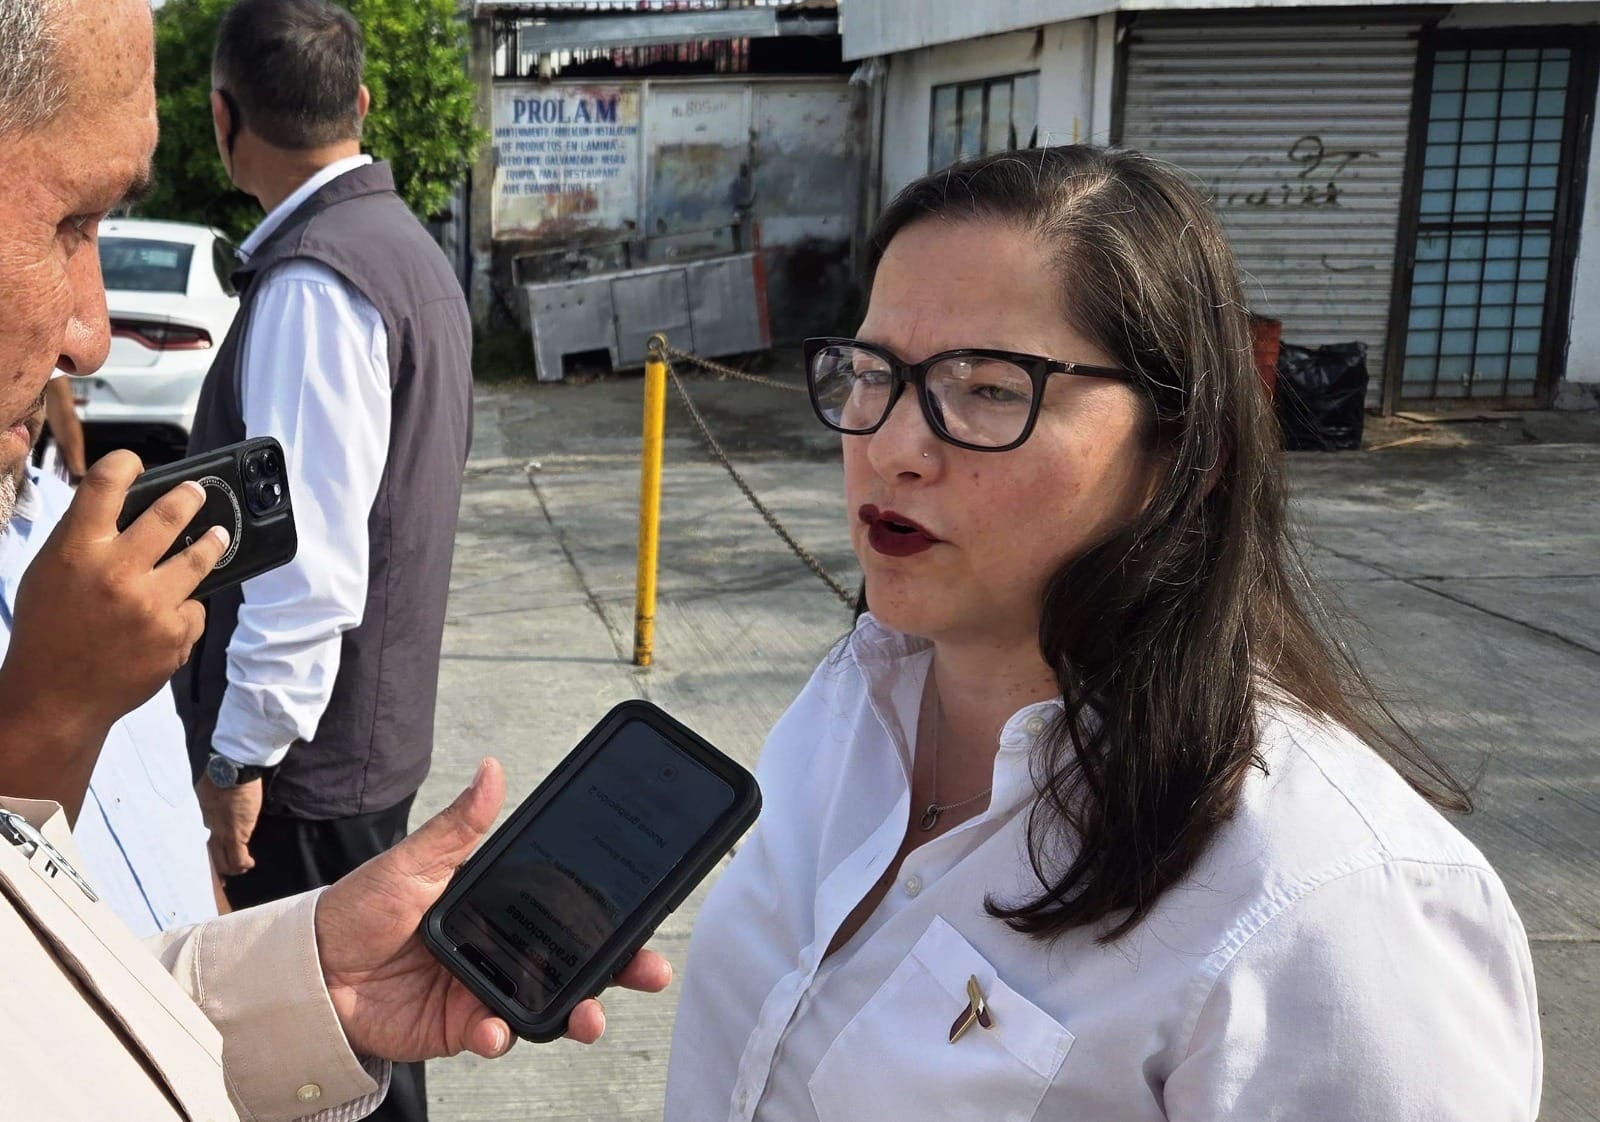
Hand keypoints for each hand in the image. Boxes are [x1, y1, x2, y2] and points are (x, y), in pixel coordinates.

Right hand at [0, 451, 230, 818]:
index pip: (105, 485)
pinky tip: (171, 611)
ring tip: (216, 535)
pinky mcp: (176, 633)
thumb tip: (118, 502)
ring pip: (199, 558)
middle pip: (170, 514)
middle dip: (189, 496)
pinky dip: (185, 606)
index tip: (136, 461)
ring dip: (211, 542)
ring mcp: (152, 604)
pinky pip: (194, 606)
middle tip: (197, 491)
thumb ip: (81, 537)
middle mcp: (118, 572)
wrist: (56, 697)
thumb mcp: (48, 573)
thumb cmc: (48, 630)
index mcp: (77, 551)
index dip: (125, 464)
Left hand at [197, 775, 262, 875]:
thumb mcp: (206, 788)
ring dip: (232, 867)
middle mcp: (207, 829)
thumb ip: (208, 800)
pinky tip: (249, 864)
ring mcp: (221, 833)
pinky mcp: (236, 835)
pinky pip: (238, 858)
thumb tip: (211, 799)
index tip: (210, 858)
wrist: (230, 770)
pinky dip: (244, 864)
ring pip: (222, 860)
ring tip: (240, 869)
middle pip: (209, 855)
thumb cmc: (219, 772)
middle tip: (222, 877)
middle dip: (217, 868)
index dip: (206, 851)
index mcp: (199, 817)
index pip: (199, 841)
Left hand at [316, 758, 672, 1061]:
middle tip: (649, 972)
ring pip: (548, 1003)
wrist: (309, 970)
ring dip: (576, 1012)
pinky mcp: (460, 1026)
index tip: (646, 918)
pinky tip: (495, 1029)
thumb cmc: (361, 906)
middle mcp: (504, 947)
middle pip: (576, 960)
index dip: (611, 916)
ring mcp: (486, 988)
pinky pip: (495, 1034)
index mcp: (501, 904)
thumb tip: (493, 771)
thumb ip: (460, 825)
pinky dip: (501, 1035)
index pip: (569, 908)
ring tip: (588, 1017)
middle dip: (619, 970)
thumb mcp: (414, 861)